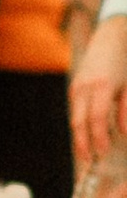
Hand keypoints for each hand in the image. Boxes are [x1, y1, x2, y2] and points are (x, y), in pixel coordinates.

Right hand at [70, 13, 126, 169]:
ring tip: (86, 152)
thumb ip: (126, 109)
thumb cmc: (125, 61)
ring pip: (75, 118)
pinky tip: (87, 135)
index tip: (102, 153)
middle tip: (89, 160)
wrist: (112, 36)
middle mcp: (85, 88)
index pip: (96, 119)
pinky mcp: (75, 87)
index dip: (98, 138)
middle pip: (79, 122)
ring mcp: (77, 87)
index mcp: (101, 87)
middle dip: (83, 143)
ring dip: (80, 137)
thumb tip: (123, 132)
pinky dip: (81, 125)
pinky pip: (76, 111)